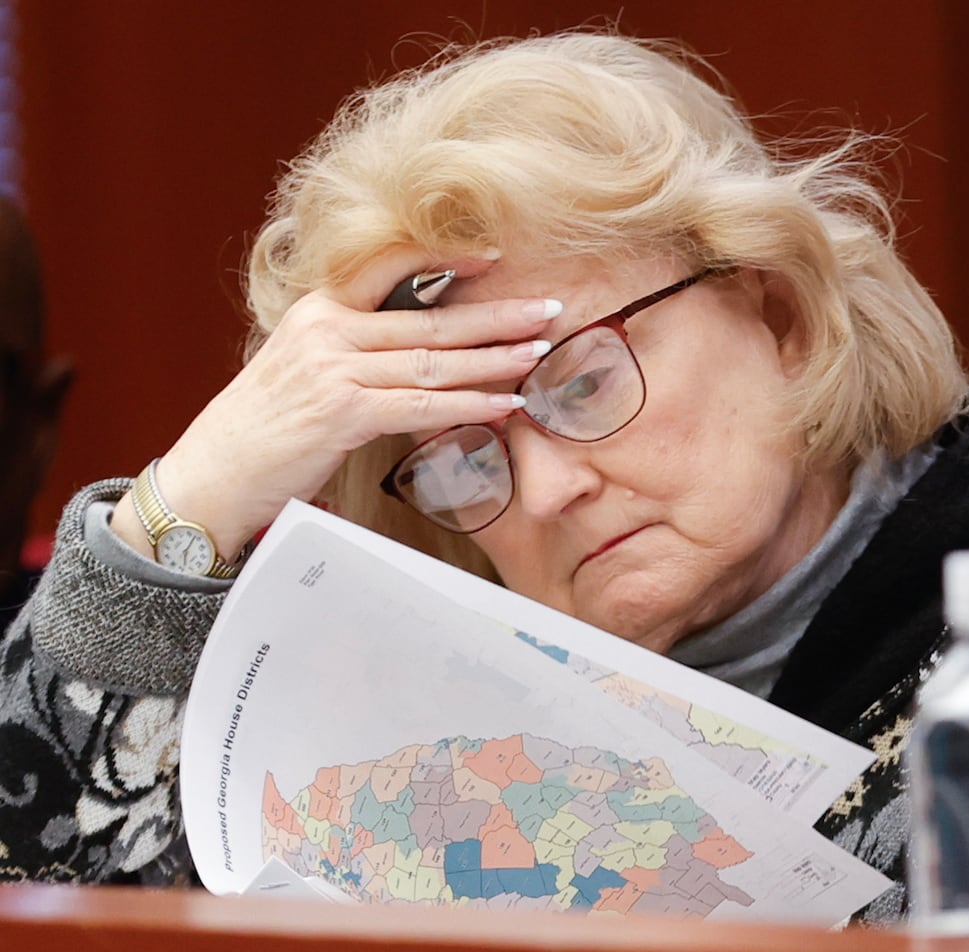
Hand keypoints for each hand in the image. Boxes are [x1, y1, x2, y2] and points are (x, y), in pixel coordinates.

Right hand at [110, 252, 558, 559]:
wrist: (214, 472)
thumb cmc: (265, 426)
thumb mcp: (304, 367)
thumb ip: (355, 349)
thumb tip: (418, 349)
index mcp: (319, 309)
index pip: (389, 267)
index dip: (445, 259)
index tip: (495, 257)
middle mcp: (328, 330)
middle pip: (430, 318)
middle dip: (496, 314)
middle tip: (547, 309)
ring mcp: (335, 370)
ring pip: (434, 360)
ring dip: (494, 358)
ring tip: (539, 352)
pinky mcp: (344, 413)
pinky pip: (423, 406)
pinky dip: (470, 404)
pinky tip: (505, 403)